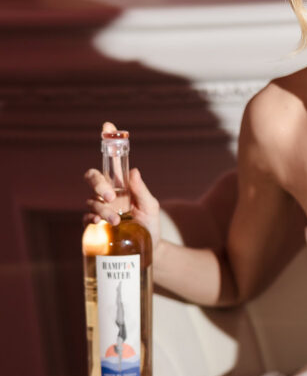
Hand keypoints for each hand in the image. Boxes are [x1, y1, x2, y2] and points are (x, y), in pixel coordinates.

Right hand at [84, 121, 160, 247]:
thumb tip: (133, 171)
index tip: (108, 126)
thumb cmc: (150, 225)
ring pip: (91, 200)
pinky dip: (91, 218)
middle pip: (93, 177)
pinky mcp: (96, 225)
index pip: (112, 162)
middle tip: (111, 196)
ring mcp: (101, 208)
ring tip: (117, 221)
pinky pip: (86, 217)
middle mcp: (109, 194)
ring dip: (102, 209)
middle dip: (98, 183)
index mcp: (122, 185)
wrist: (150, 249)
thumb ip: (142, 190)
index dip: (109, 143)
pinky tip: (99, 223)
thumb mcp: (151, 206)